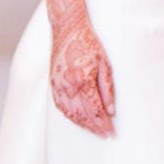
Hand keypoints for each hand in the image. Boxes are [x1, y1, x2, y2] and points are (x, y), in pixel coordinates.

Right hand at [50, 12, 114, 136]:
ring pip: (70, 113)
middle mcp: (68, 86)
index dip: (103, 124)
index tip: (111, 133)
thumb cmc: (88, 42)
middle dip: (94, 128)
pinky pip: (60, 106)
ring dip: (82, 124)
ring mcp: (58, 85)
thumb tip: (111, 110)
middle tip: (104, 135)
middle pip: (82, 116)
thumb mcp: (104, 63)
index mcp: (83, 81)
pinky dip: (69, 116)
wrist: (66, 27)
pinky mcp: (53, 82)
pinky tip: (77, 119)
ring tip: (93, 130)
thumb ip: (107, 88)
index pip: (95, 111)